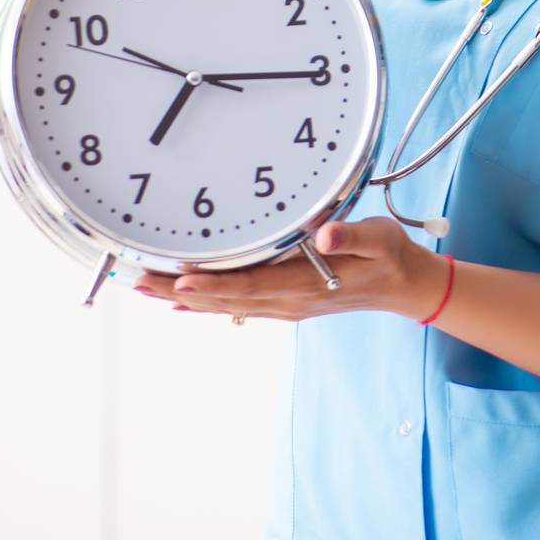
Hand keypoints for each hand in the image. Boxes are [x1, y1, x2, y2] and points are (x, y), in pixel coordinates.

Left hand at [133, 217, 450, 321]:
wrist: (403, 284)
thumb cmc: (390, 256)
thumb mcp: (379, 238)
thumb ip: (351, 235)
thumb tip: (325, 235)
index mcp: (305, 286)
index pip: (249, 287)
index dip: (212, 285)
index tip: (178, 281)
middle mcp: (288, 301)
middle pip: (224, 300)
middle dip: (178, 291)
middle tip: (136, 282)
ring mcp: (284, 304)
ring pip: (224, 305)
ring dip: (183, 297)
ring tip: (144, 288)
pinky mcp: (284, 300)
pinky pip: (235, 304)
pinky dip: (204, 301)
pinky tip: (182, 299)